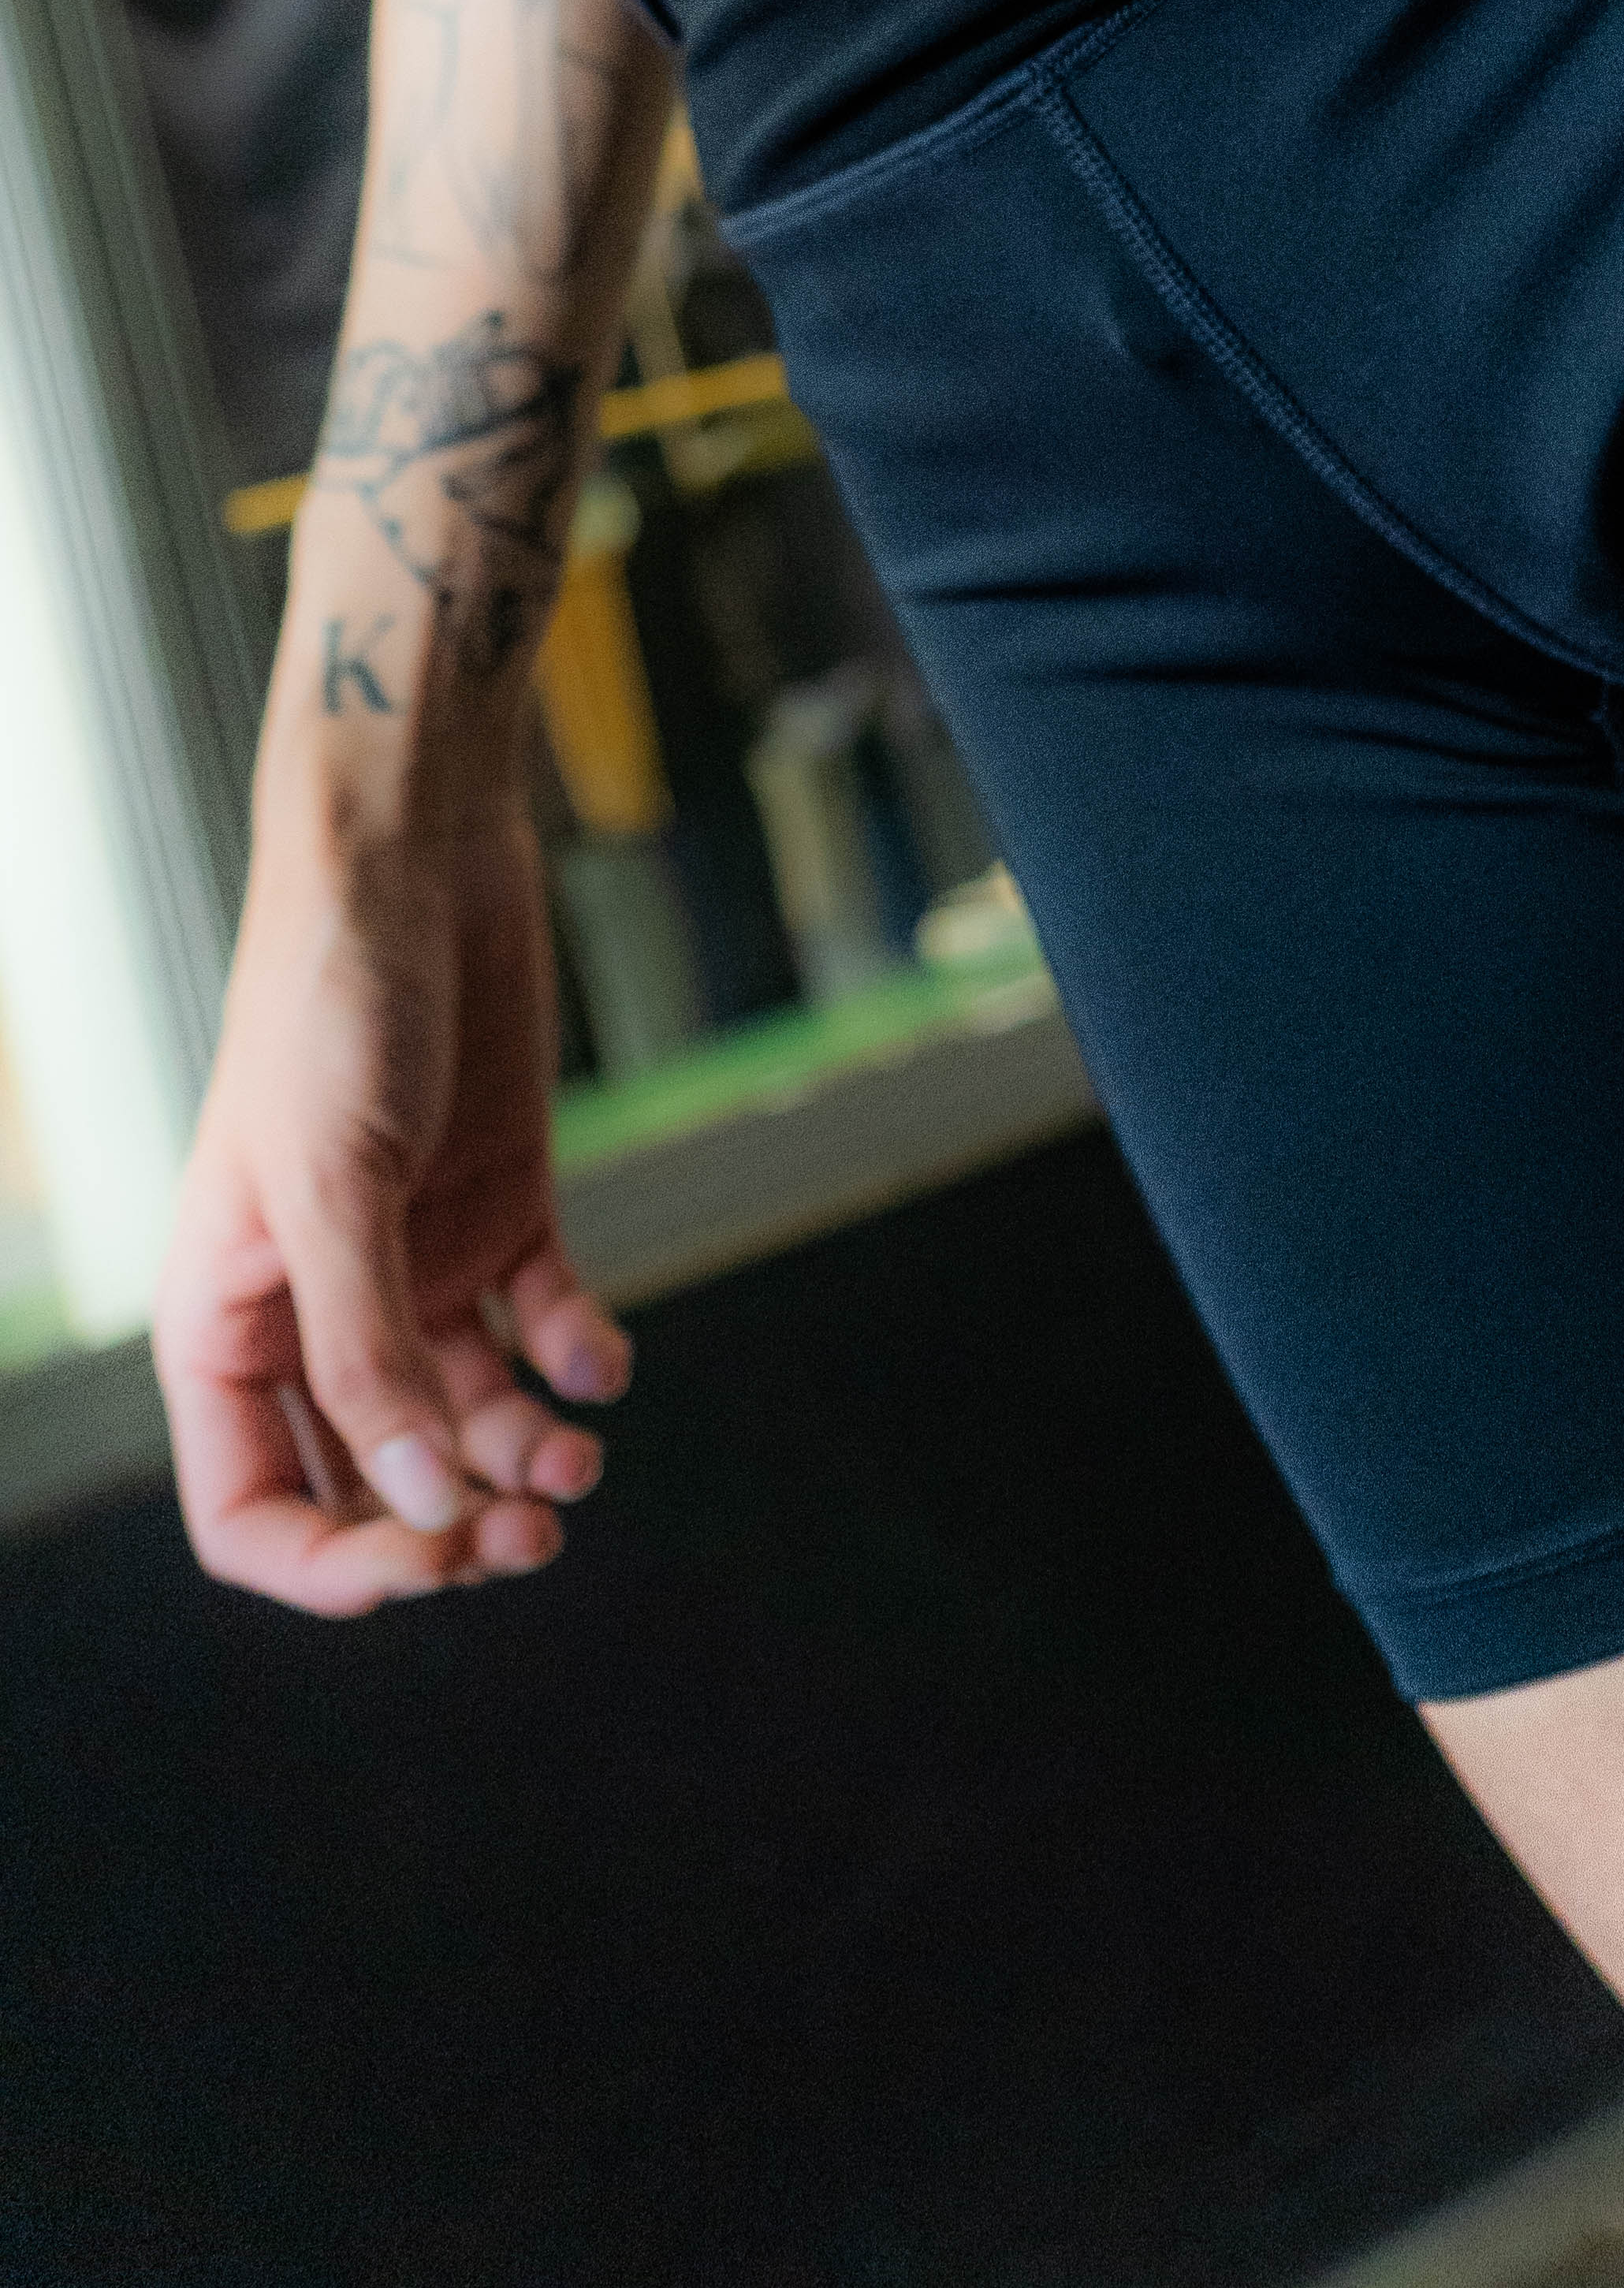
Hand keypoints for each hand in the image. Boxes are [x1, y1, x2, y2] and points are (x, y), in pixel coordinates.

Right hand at [156, 771, 631, 1611]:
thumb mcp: (335, 1184)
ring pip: (465, 1417)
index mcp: (226, 1319)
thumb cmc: (331, 1001)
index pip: (251, 1507)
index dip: (334, 1562)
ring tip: (579, 1461)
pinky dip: (577, 1358)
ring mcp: (413, 1260)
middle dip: (444, 1526)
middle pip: (371, 1479)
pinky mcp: (500, 1206)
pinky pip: (538, 1323)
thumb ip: (367, 1350)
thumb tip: (420, 1503)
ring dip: (522, 1457)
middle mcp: (318, 1307)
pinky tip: (602, 1363)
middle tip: (532, 1536)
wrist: (414, 857)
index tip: (427, 1560)